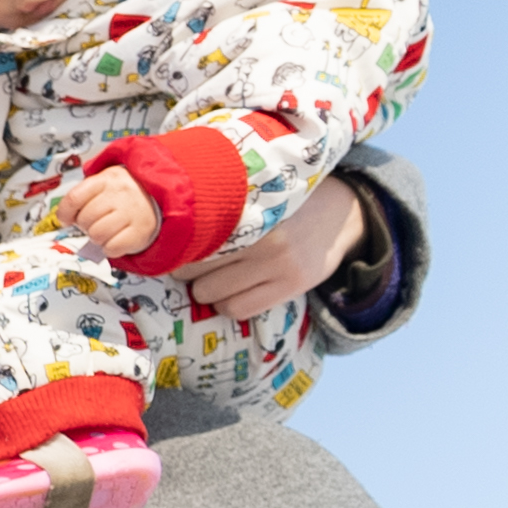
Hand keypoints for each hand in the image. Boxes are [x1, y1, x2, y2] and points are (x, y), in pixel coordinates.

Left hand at [57, 168, 161, 259]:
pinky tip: (117, 238)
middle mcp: (121, 192)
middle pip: (85, 219)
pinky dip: (111, 248)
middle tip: (98, 222)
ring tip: (108, 230)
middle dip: (86, 226)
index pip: (74, 198)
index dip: (65, 213)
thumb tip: (63, 218)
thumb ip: (82, 198)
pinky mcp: (141, 230)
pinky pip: (112, 247)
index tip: (66, 220)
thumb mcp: (103, 187)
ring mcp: (133, 210)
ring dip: (98, 238)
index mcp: (107, 179)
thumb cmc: (123, 197)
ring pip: (97, 234)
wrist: (158, 199)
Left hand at [187, 175, 369, 321]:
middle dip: (189, 271)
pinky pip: (237, 310)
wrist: (341, 214)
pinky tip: (235, 291)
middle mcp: (265, 239)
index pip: (192, 240)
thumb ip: (220, 212)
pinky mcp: (291, 286)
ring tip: (218, 277)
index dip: (177, 248)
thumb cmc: (284, 205)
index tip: (174, 249)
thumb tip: (166, 233)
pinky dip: (228, 304)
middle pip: (194, 271)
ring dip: (207, 291)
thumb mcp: (254, 198)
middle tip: (198, 263)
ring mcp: (280, 265)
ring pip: (212, 295)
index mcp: (251, 211)